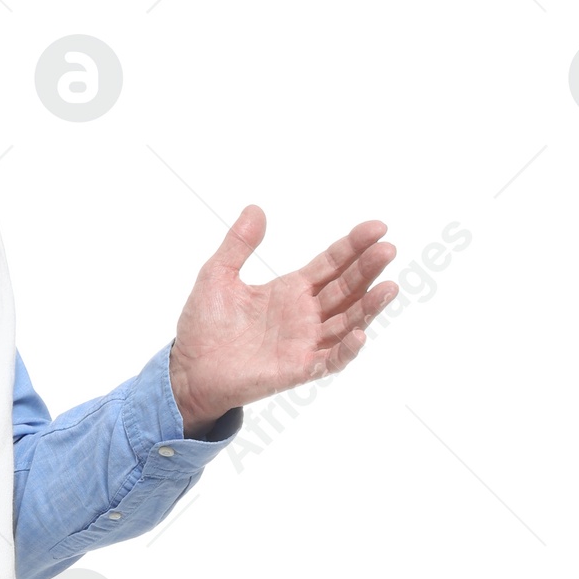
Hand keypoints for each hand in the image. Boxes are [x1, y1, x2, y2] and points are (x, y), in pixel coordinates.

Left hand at [168, 206, 397, 431]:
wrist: (188, 370)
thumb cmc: (203, 327)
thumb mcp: (217, 275)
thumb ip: (238, 244)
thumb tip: (256, 209)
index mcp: (291, 290)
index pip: (331, 263)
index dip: (353, 246)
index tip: (377, 228)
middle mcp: (305, 315)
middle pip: (347, 288)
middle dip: (368, 269)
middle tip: (388, 249)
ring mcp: (304, 342)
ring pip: (347, 322)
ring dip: (369, 306)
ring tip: (390, 287)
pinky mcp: (297, 369)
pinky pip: (330, 360)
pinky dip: (346, 350)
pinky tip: (360, 334)